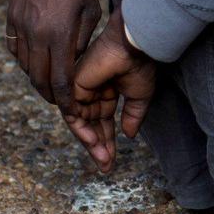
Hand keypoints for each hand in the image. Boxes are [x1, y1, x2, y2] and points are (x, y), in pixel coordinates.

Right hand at [7, 0, 100, 108]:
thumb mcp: (91, 9)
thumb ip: (84, 40)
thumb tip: (82, 67)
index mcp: (58, 34)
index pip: (60, 80)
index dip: (67, 100)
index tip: (74, 111)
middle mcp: (35, 34)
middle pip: (40, 80)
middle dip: (52, 97)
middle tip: (65, 107)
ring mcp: (20, 27)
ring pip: (26, 68)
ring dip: (39, 82)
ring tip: (54, 90)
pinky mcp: (12, 20)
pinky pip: (17, 51)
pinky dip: (28, 64)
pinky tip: (39, 66)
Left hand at [68, 8, 156, 171]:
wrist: (133, 47)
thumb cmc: (140, 65)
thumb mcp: (140, 96)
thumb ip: (133, 116)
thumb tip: (128, 136)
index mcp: (107, 91)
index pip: (103, 122)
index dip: (108, 142)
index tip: (111, 162)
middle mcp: (92, 92)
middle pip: (91, 126)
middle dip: (99, 147)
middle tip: (106, 166)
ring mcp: (81, 90)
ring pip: (81, 125)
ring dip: (92, 143)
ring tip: (104, 158)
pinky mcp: (73, 88)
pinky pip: (73, 116)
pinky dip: (83, 132)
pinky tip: (95, 143)